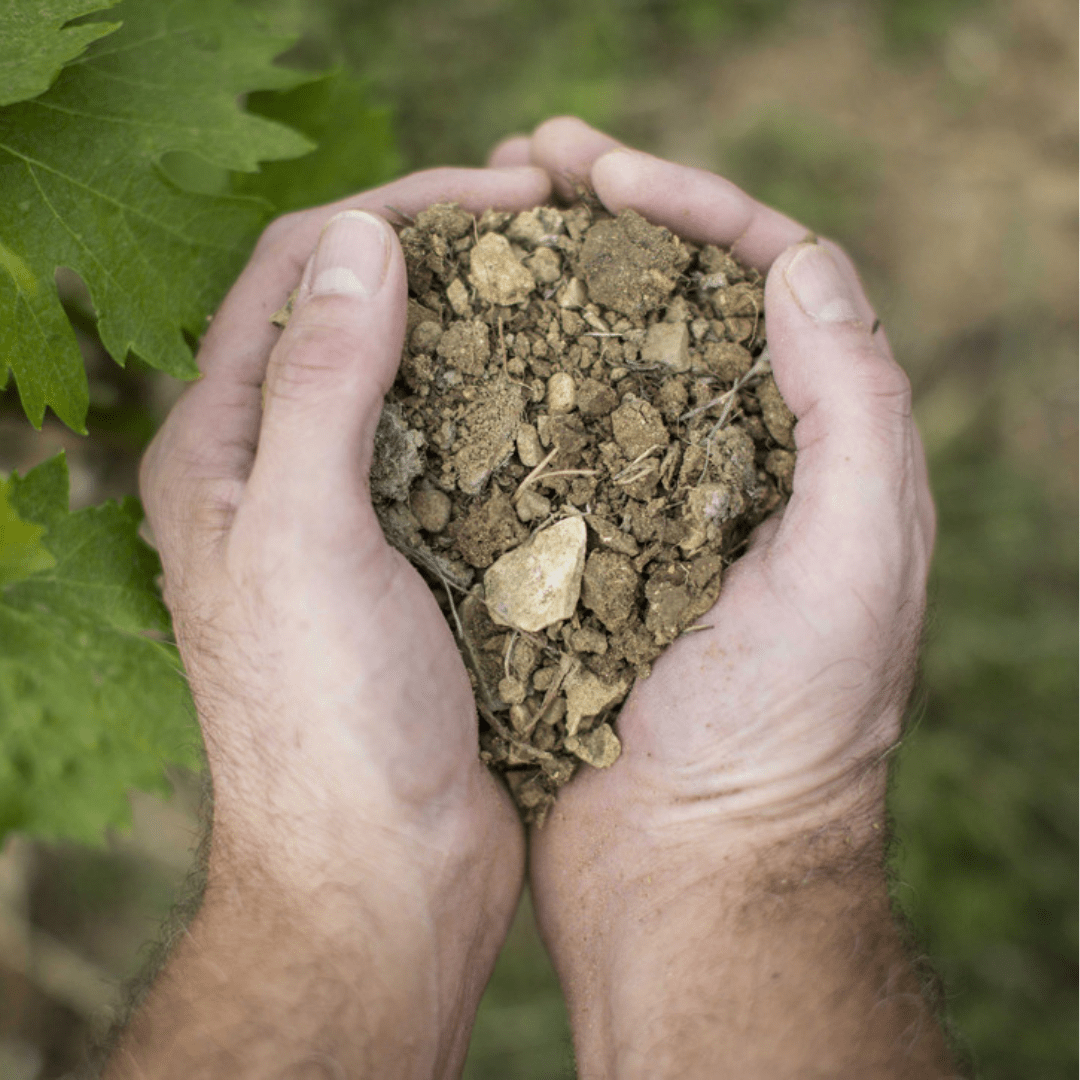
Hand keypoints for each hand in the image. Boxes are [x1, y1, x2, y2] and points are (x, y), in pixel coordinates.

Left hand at [110, 166, 551, 1077]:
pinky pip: (467, 456)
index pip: (298, 273)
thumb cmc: (326, 723)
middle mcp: (282, 473)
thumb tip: (365, 239)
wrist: (384, 875)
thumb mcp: (306, 539)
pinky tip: (581, 399)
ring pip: (422, 384)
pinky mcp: (423, 563)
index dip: (397, 214)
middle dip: (451, 260)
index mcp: (221, 452)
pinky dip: (515, 414)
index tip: (503, 198)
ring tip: (578, 298)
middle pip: (360, 318)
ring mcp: (358, 518)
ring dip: (491, 332)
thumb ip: (321, 386)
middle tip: (553, 231)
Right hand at [491, 120, 951, 1076]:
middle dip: (606, 224)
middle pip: (671, 308)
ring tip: (481, 225)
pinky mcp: (570, 560)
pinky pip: (534, 451)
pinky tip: (447, 347)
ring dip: (546, 288)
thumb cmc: (787, 732)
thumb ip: (851, 409)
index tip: (609, 173)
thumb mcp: (854, 564)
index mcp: (808, 454)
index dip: (695, 210)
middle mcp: (726, 469)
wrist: (694, 872)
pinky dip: (500, 388)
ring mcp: (639, 511)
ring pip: (594, 364)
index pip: (768, 283)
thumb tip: (800, 264)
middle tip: (529, 162)